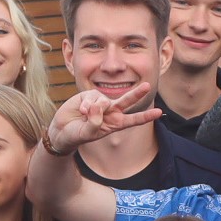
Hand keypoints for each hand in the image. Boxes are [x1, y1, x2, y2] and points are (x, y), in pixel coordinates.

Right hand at [44, 82, 158, 155]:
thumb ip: (94, 122)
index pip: (133, 120)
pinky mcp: (89, 95)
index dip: (145, 116)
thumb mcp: (87, 133)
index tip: (159, 113)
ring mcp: (100, 103)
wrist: (62, 130)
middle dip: (137, 93)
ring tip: (84, 116)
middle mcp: (110, 112)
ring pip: (104, 100)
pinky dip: (85, 105)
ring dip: (93, 109)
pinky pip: (91, 97)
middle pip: (126, 101)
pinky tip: (80, 110)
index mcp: (115, 123)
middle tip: (148, 86)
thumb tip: (98, 106)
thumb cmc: (77, 135)